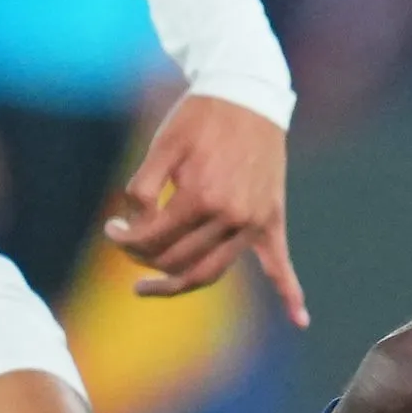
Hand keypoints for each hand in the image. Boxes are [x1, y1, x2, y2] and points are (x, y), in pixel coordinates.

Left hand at [105, 92, 306, 323]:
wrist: (246, 92)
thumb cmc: (198, 117)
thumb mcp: (161, 146)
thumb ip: (143, 188)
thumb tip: (134, 227)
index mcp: (202, 197)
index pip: (154, 240)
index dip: (125, 239)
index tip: (111, 228)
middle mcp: (232, 217)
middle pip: (179, 262)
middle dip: (144, 259)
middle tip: (126, 244)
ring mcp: (255, 221)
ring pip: (212, 272)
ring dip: (178, 285)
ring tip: (147, 286)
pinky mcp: (271, 218)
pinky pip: (281, 262)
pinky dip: (290, 292)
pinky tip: (300, 319)